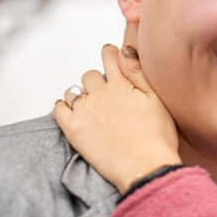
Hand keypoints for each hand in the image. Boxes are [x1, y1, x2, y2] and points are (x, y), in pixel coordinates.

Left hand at [54, 44, 181, 193]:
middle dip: (96, 81)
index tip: (110, 55)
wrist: (146, 167)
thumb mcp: (156, 100)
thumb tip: (124, 49)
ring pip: (73, 91)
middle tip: (106, 96)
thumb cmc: (157, 138)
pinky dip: (63, 107)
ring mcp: (85, 111)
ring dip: (80, 95)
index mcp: (121, 84)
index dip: (110, 54)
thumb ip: (137, 72)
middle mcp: (100, 94)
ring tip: (91, 108)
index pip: (110, 56)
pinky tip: (71, 113)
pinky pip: (59, 109)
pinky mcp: (73, 129)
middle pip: (89, 75)